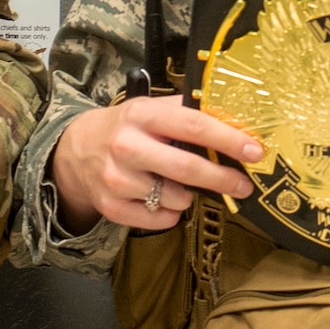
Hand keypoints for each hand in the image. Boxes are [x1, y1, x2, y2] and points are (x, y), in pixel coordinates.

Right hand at [49, 96, 261, 233]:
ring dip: (189, 195)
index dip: (228, 139)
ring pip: (176, 198)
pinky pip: (161, 219)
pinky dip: (170, 212)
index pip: (194, 126)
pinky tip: (161, 198)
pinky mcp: (112, 207)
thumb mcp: (150, 109)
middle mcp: (127, 146)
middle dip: (223, 178)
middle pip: (187, 168)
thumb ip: (188, 112)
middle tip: (244, 185)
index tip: (255, 150)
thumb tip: (236, 119)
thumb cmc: (125, 128)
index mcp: (143, 115)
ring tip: (179, 183)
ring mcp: (117, 179)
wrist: (75, 151)